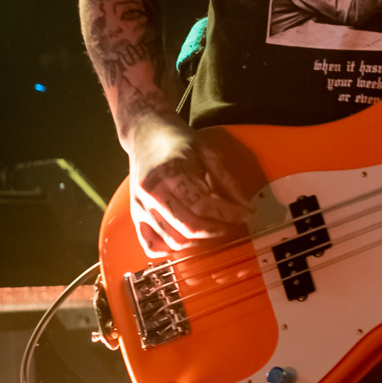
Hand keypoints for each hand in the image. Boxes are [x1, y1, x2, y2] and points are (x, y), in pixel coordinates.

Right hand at [126, 113, 251, 258]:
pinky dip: (171, 249)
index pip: (202, 205)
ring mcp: (141, 207)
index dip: (228, 214)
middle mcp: (151, 193)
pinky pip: (151, 245)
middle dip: (216, 230)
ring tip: (212, 228)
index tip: (246, 214)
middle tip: (231, 223)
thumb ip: (227, 180)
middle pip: (188, 227)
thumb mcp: (207, 151)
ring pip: (173, 240)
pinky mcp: (136, 217)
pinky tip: (186, 239)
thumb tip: (246, 207)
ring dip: (199, 241)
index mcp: (169, 173)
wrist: (146, 133)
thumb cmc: (176, 141)